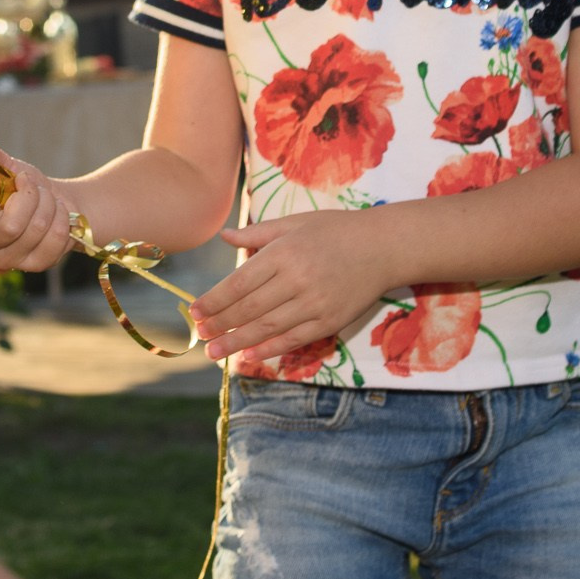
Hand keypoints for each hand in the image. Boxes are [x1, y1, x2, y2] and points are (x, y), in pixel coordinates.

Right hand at [0, 123, 75, 272]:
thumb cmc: (21, 184)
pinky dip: (62, 218)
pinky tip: (58, 212)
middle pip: (7, 229)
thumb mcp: (4, 167)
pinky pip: (54, 240)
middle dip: (28, 197)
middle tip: (30, 184)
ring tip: (44, 196)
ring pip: (34, 231)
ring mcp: (9, 259)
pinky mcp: (36, 264)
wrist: (56, 201)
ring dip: (46, 204)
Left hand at [192, 211, 391, 364]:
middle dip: (220, 324)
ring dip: (237, 342)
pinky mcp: (330, 321)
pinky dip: (270, 349)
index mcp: (283, 252)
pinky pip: (294, 339)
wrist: (384, 247)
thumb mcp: (295, 223)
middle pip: (249, 308)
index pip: (240, 282)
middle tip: (200, 337)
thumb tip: (225, 236)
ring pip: (267, 328)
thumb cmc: (335, 230)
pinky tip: (249, 355)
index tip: (195, 311)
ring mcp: (314, 303)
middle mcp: (296, 279)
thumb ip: (258, 233)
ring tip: (214, 352)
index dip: (215, 300)